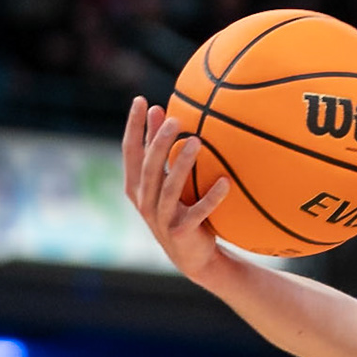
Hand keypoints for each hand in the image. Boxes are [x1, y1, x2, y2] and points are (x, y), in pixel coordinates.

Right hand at [121, 97, 229, 281]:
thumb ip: (161, 150)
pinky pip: (198, 212)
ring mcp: (161, 218)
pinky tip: (226, 182)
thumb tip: (162, 110)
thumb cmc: (180, 210)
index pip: (130, 151)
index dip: (134, 126)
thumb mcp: (168, 180)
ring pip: (169, 187)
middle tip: (176, 119)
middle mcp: (144, 201)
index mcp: (137, 186)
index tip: (141, 100)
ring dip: (182, 164)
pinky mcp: (182, 232)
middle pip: (149, 167)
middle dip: (159, 142)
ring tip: (197, 142)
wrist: (193, 256)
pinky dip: (212, 198)